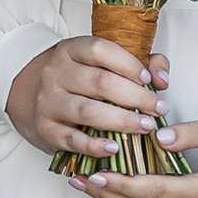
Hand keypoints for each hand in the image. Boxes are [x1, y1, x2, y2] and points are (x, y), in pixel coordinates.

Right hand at [4, 36, 165, 157]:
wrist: (36, 101)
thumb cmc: (81, 83)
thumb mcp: (105, 64)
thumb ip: (140, 64)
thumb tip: (161, 77)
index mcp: (71, 50)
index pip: (100, 50)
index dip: (128, 64)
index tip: (149, 79)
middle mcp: (56, 73)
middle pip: (99, 82)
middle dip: (135, 97)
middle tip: (159, 109)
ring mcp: (48, 102)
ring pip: (87, 111)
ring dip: (121, 121)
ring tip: (145, 127)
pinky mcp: (45, 129)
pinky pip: (72, 139)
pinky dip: (95, 146)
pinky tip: (115, 148)